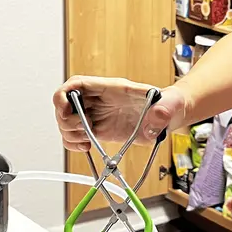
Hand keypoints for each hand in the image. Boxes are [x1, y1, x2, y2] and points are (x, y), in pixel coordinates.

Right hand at [53, 77, 185, 151]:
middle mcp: (97, 101)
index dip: (63, 96)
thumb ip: (163, 109)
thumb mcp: (167, 103)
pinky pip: (75, 136)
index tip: (65, 110)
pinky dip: (73, 143)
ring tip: (87, 140)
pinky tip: (86, 146)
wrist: (168, 117)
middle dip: (67, 121)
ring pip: (66, 122)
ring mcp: (96, 115)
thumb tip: (158, 116)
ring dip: (70, 134)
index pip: (75, 85)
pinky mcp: (97, 130)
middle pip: (64, 105)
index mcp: (108, 88)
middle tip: (84, 130)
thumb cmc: (165, 103)